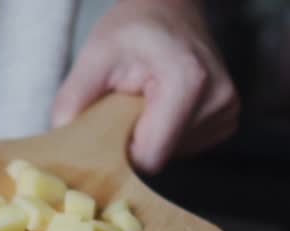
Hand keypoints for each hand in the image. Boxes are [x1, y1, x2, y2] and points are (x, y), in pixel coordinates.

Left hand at [52, 0, 237, 173]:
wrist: (168, 9)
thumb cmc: (133, 29)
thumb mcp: (94, 56)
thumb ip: (73, 100)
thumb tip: (61, 141)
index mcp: (188, 82)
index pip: (149, 156)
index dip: (120, 152)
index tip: (106, 128)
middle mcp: (218, 99)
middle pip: (160, 157)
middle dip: (134, 141)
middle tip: (125, 106)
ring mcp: (227, 111)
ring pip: (173, 155)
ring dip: (151, 136)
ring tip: (145, 101)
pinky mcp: (228, 119)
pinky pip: (187, 147)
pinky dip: (168, 134)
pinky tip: (162, 106)